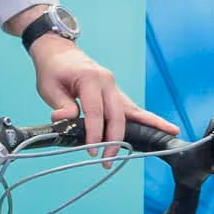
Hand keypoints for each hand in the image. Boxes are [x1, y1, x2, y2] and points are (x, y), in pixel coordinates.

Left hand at [29, 34, 173, 149]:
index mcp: (91, 78)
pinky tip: (163, 127)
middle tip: (108, 161)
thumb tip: (65, 119)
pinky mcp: (116, 93)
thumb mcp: (49, 87)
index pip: (96, 112)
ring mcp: (114, 87)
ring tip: (165, 139)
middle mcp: (108, 82)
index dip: (95, 134)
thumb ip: (61, 105)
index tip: (92, 151)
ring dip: (144, 128)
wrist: (59, 52)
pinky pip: (132, 109)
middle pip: (118, 115)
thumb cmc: (53, 69)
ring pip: (133, 111)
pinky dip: (146, 119)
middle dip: (116, 140)